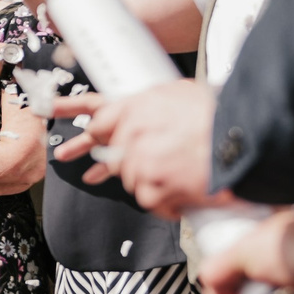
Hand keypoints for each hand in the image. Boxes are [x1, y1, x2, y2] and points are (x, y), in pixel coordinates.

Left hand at [53, 80, 224, 217]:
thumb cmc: (220, 114)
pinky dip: (165, 200)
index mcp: (137, 107)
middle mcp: (131, 135)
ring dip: (145, 178)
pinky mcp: (151, 192)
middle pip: (106, 150)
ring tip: (167, 178)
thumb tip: (147, 113)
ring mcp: (139, 166)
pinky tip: (181, 195)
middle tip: (63, 155)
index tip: (48, 110)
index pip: (96, 110)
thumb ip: (154, 104)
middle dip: (91, 153)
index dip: (72, 110)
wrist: (244, 139)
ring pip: (130, 178)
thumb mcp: (181, 93)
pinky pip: (149, 200)